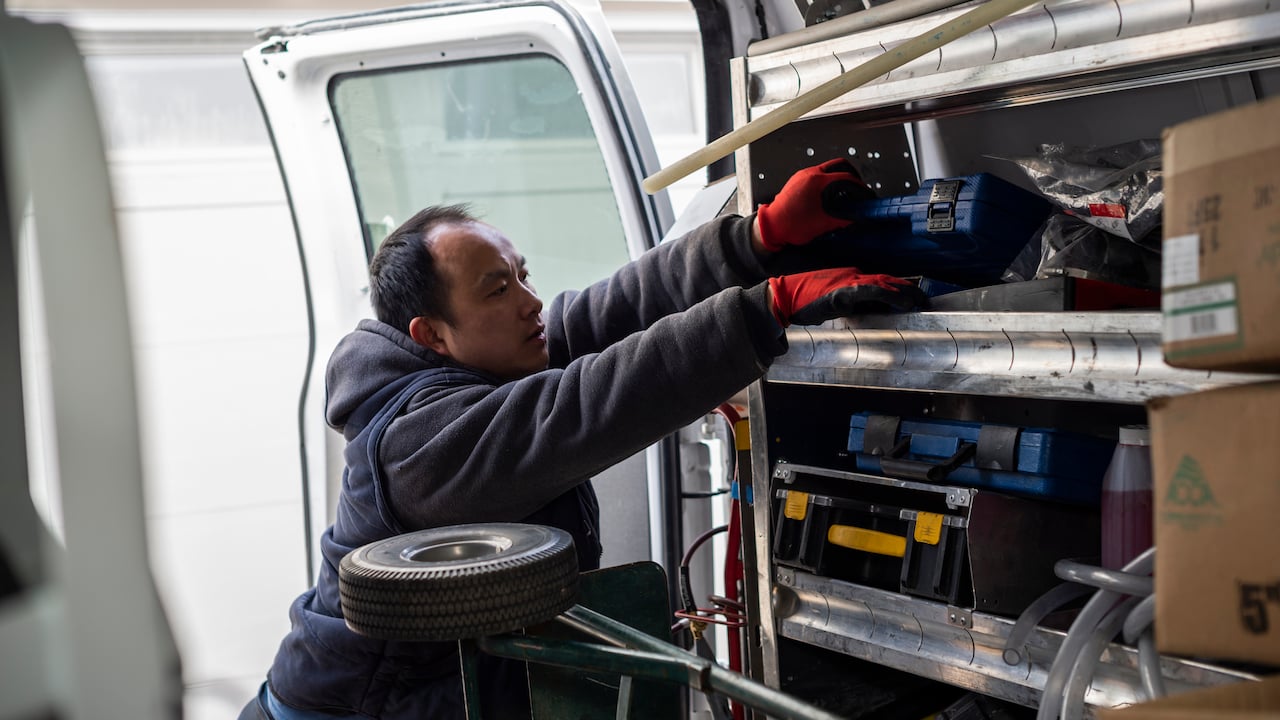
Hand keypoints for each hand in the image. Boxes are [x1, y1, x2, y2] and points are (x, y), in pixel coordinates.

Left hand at [755, 159, 870, 252]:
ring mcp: (802, 175)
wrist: (771, 226)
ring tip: (845, 193)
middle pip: (840, 165)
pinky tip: (830, 195)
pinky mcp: (798, 180)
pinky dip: (828, 181)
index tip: (865, 194)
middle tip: (858, 188)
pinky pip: (818, 174)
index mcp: (817, 181)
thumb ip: (843, 219)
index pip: (847, 177)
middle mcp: (810, 174)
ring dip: (839, 178)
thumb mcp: (823, 224)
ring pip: (828, 169)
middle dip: (852, 175)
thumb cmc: (791, 225)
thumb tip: (856, 218)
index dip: (860, 186)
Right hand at [768, 268, 922, 326]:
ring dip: (903, 291)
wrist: (785, 296)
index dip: (897, 287)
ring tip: (918, 299)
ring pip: (883, 283)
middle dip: (906, 288)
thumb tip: (864, 312)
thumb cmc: (804, 301)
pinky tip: (902, 302)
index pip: (879, 280)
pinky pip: (872, 291)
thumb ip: (849, 304)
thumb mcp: (832, 303)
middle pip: (886, 279)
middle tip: (922, 297)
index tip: (911, 296)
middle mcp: (852, 275)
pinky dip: (890, 296)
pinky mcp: (844, 290)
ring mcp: (848, 281)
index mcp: (849, 278)